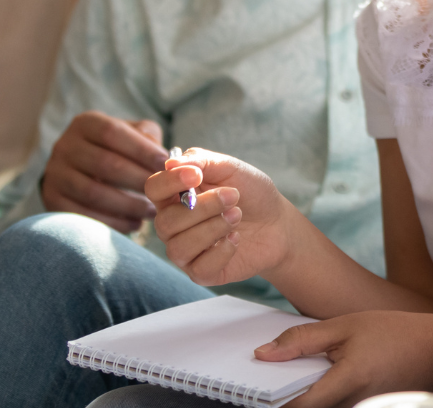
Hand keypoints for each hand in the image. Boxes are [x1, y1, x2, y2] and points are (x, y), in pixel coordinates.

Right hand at [40, 111, 166, 231]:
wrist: (77, 171)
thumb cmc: (116, 151)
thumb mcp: (130, 134)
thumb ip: (148, 137)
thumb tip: (165, 158)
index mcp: (85, 124)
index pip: (112, 133)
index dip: (141, 149)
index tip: (165, 166)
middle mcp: (64, 146)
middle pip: (104, 164)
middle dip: (138, 180)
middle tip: (163, 193)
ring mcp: (54, 175)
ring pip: (94, 193)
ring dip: (128, 205)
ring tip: (152, 212)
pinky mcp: (52, 202)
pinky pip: (84, 216)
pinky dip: (113, 223)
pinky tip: (134, 224)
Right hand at [148, 148, 300, 286]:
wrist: (278, 223)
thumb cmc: (250, 193)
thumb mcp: (229, 167)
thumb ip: (200, 161)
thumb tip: (170, 163)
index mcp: (175, 195)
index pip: (153, 189)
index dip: (170, 182)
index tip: (196, 175)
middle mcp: (174, 225)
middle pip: (165, 222)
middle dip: (203, 207)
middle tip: (233, 196)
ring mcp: (186, 251)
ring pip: (179, 247)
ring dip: (213, 228)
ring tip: (237, 216)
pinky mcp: (202, 272)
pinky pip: (199, 268)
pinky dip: (222, 251)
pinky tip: (236, 238)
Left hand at [253, 310, 432, 407]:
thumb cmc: (395, 334)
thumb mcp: (345, 326)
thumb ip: (302, 339)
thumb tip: (263, 354)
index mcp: (345, 384)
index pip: (295, 405)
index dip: (270, 398)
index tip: (254, 384)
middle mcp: (350, 405)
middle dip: (282, 394)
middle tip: (271, 371)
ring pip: (315, 407)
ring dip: (300, 392)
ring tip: (295, 368)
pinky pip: (329, 404)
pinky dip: (316, 391)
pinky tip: (318, 371)